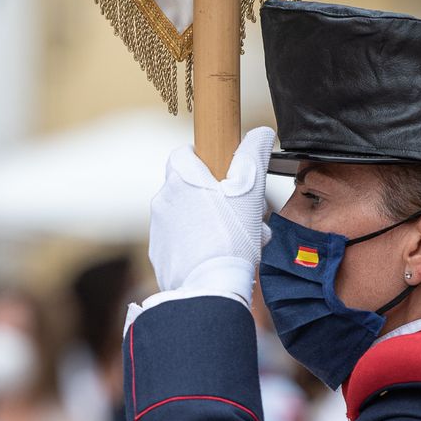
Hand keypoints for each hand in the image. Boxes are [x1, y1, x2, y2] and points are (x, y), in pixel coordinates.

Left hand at [148, 127, 274, 296]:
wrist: (210, 288)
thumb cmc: (231, 237)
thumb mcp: (251, 189)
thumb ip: (255, 154)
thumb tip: (262, 132)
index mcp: (180, 179)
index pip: (183, 154)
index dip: (204, 159)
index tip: (223, 174)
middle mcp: (163, 201)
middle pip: (189, 187)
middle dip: (215, 197)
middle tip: (241, 214)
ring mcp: (158, 230)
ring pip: (186, 216)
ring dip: (210, 222)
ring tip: (238, 240)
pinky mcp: (160, 255)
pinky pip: (180, 241)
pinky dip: (197, 244)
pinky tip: (219, 256)